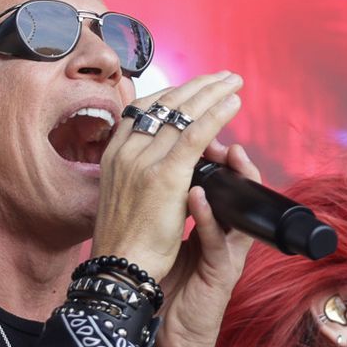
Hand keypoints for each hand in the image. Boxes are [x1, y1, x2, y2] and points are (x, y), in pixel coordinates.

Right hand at [89, 72, 244, 282]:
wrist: (119, 269)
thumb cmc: (124, 243)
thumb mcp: (120, 198)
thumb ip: (135, 175)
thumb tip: (157, 162)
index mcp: (112, 156)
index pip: (141, 109)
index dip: (170, 94)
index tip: (192, 88)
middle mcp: (125, 151)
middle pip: (164, 104)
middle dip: (196, 86)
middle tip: (221, 77)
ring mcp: (144, 161)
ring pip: (182, 114)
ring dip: (212, 93)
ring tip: (233, 82)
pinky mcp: (166, 175)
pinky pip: (195, 134)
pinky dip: (216, 114)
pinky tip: (233, 103)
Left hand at [156, 143, 260, 346]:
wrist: (165, 330)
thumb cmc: (168, 281)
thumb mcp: (170, 235)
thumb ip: (173, 205)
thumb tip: (161, 169)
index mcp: (212, 220)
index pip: (222, 178)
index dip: (215, 150)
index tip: (206, 123)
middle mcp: (225, 233)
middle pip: (238, 187)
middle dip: (231, 155)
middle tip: (222, 130)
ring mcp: (226, 252)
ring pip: (238, 209)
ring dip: (230, 178)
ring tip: (223, 150)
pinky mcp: (220, 273)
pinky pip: (217, 240)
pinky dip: (207, 217)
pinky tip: (197, 195)